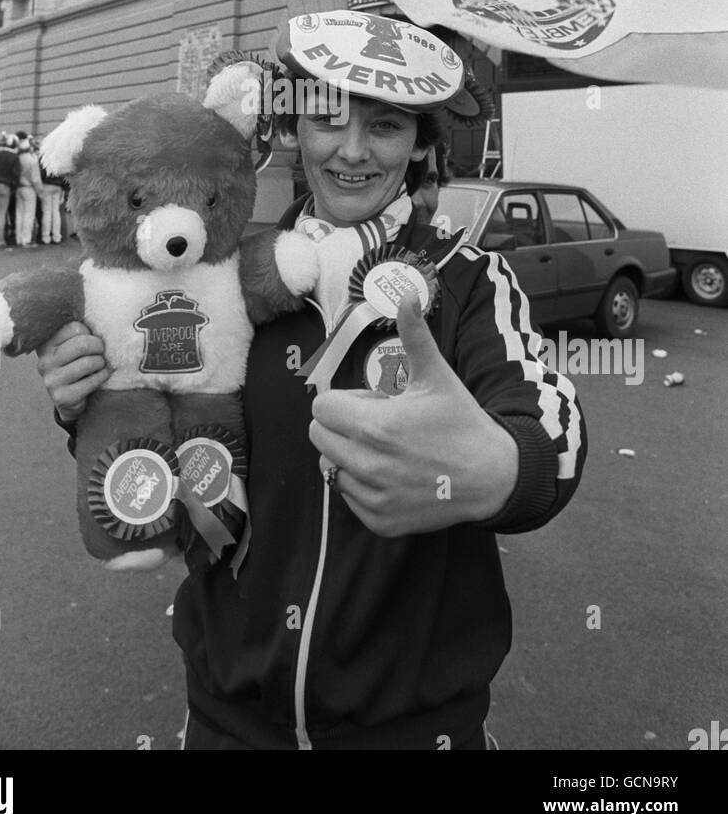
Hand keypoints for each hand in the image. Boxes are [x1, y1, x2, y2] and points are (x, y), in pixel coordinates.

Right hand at [36, 321, 108, 420]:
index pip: (75, 328)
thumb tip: (100, 315)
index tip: (90, 338)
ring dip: (100, 363)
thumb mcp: (71, 345)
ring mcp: (51, 380)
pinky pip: (91, 381)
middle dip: (98, 347)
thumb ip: (78, 331)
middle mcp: (44, 361)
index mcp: (45, 344)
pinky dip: (102, 376)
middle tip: (101, 351)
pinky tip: (101, 375)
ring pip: (88, 363)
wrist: (69, 398)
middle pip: (82, 344)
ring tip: (100, 364)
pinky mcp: (61, 397)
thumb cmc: (75, 364)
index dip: (89, 332)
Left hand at [309, 296, 518, 536]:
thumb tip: (407, 292)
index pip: (321, 409)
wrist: (493, 475)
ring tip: (386, 451)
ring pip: (331, 468)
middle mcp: (369, 466)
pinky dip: (362, 486)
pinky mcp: (380, 521)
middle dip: (341, 426)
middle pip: (319, 437)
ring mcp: (374, 498)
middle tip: (378, 425)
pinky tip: (394, 475)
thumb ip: (414, 333)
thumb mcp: (436, 374)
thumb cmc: (461, 420)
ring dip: (349, 457)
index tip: (372, 403)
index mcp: (376, 426)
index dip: (344, 401)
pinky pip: (348, 498)